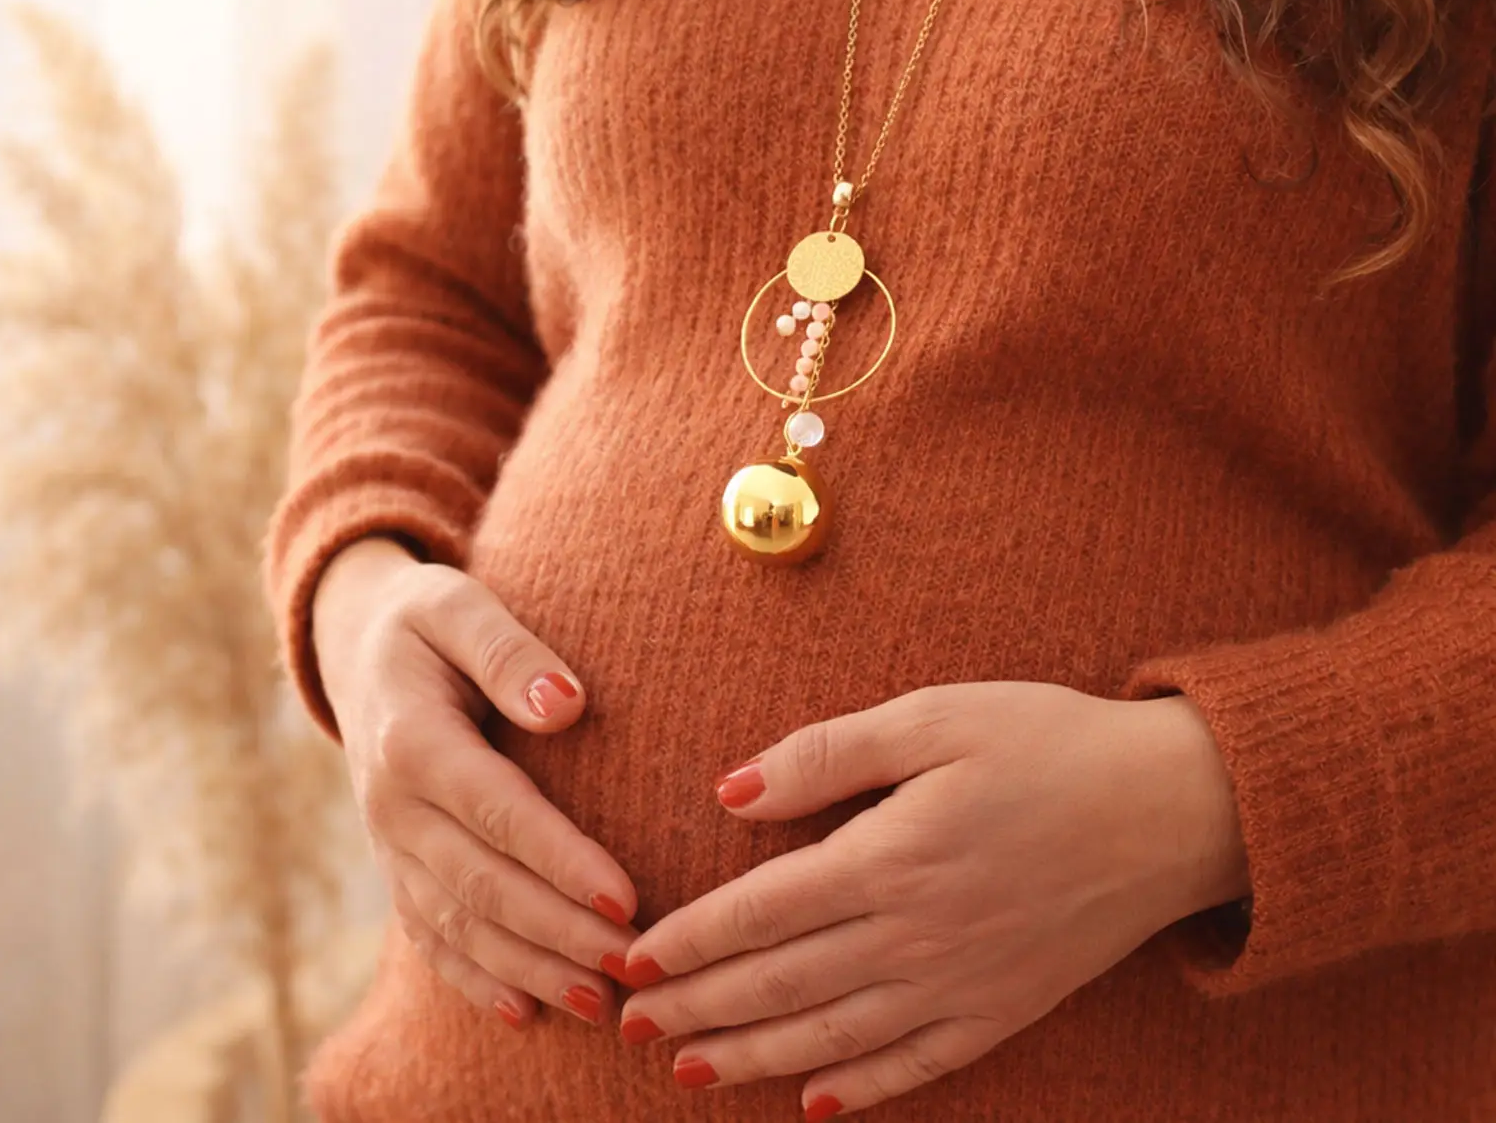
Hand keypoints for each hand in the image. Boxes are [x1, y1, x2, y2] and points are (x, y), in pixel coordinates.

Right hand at [314, 537, 638, 1028]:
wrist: (355, 644)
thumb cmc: (424, 618)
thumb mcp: (458, 604)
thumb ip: (508, 651)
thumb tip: (567, 705)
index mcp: (413, 741)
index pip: (498, 812)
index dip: (561, 861)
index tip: (625, 899)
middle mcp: (392, 806)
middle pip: (482, 885)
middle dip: (558, 933)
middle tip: (633, 965)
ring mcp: (389, 844)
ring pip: (459, 924)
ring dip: (529, 969)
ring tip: (599, 1003)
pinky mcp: (396, 865)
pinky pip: (428, 935)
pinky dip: (473, 979)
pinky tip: (523, 1012)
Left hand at [618, 682, 1247, 1115]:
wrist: (1172, 806)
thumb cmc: (1048, 742)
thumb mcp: (935, 717)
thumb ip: (830, 753)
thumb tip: (730, 790)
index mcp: (890, 857)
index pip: (760, 912)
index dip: (689, 941)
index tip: (631, 961)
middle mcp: (915, 935)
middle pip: (781, 985)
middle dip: (699, 1008)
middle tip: (629, 1028)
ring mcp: (961, 984)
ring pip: (833, 1038)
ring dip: (752, 1057)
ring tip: (691, 1070)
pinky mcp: (1003, 1009)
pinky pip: (917, 1065)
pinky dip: (858, 1089)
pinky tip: (815, 1105)